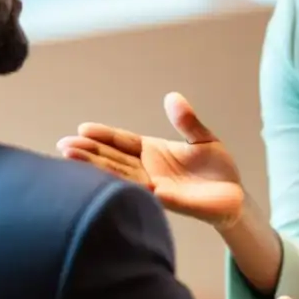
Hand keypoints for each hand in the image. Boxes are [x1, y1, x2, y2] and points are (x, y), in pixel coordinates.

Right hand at [57, 92, 244, 227]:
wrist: (235, 196)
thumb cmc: (216, 168)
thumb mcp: (202, 138)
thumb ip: (187, 121)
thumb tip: (172, 97)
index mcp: (152, 152)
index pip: (122, 142)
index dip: (104, 136)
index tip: (82, 129)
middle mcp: (148, 170)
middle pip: (113, 159)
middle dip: (89, 153)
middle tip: (63, 146)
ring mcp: (155, 187)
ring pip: (121, 176)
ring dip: (98, 169)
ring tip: (72, 160)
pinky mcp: (168, 201)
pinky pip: (145, 193)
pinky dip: (128, 185)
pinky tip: (108, 180)